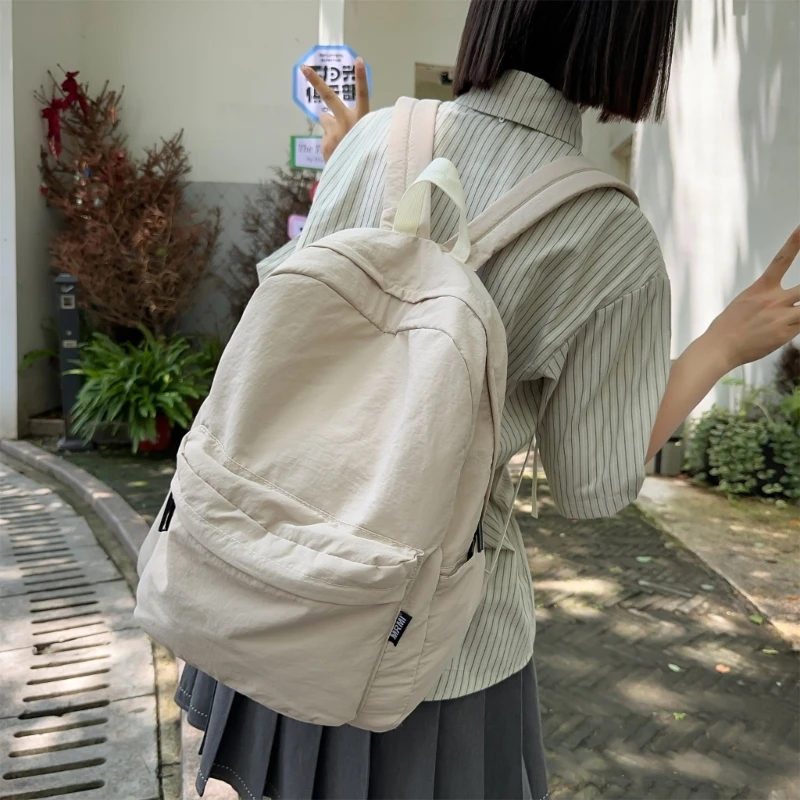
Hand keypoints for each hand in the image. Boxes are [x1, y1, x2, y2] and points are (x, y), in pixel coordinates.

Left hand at [301, 59, 369, 162]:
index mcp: (363, 120)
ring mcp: (335, 133)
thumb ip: (352, 123)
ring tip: (341, 141)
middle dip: (316, 81)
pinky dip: (330, 143)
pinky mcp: (326, 144)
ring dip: (330, 125)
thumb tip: (326, 116)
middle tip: (304, 68)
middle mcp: (348, 123)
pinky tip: (338, 154)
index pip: (363, 95)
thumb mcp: (366, 137)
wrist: (359, 179)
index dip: (361, 78)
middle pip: (330, 97)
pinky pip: (326, 137)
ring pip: (326, 119)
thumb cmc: (366, 154)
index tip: (358, 60)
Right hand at [705, 227, 799, 369]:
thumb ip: (768, 300)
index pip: (781, 260)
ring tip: (788, 315)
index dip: (795, 242)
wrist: (719, 347)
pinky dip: (796, 326)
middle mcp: (773, 299)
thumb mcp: (744, 304)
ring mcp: (781, 316)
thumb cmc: (727, 328)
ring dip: (799, 311)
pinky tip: (780, 332)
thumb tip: (786, 304)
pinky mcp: (785, 333)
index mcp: (760, 289)